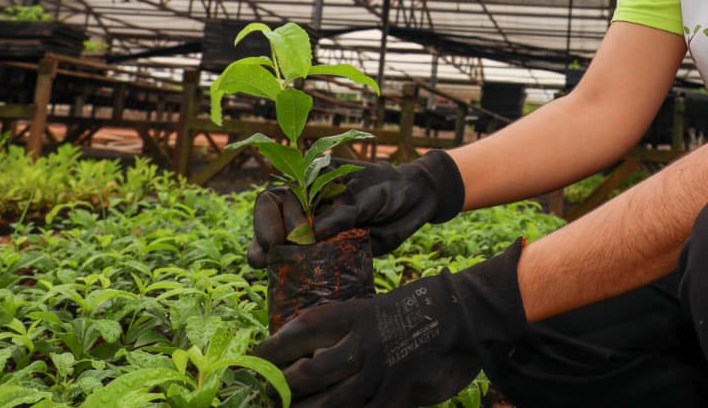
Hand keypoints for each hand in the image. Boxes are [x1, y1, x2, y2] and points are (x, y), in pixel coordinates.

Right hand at [249, 150, 464, 267]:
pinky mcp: (329, 253)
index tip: (280, 239)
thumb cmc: (390, 187)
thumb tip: (314, 232)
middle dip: (264, 240)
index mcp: (310, 184)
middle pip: (271, 224)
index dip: (268, 218)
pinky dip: (296, 276)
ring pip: (281, 246)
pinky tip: (289, 287)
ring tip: (264, 272)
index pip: (274, 198)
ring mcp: (316, 232)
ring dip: (270, 260)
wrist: (416, 201)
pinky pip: (306, 266)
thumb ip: (345, 210)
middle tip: (269, 259)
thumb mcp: (369, 192)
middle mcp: (307, 208)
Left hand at [255, 240, 526, 407]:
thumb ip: (343, 333)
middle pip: (306, 374)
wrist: (461, 312)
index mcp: (349, 317)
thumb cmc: (414, 308)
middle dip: (278, 392)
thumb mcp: (372, 311)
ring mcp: (379, 371)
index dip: (269, 352)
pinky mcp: (398, 393)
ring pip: (330, 403)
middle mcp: (358, 344)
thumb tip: (304, 356)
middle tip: (254, 401)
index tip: (246, 363)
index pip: (297, 334)